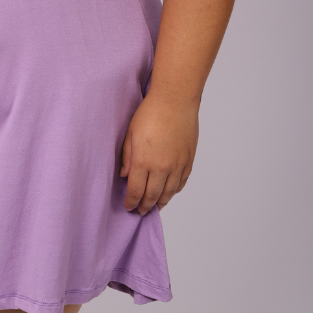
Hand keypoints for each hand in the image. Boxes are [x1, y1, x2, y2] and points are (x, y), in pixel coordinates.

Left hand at [120, 93, 198, 214]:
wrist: (175, 100)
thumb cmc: (150, 112)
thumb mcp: (130, 133)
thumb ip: (127, 157)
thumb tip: (124, 175)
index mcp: (143, 161)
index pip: (136, 191)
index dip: (132, 202)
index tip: (129, 206)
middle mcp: (161, 167)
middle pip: (153, 196)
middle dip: (145, 206)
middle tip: (141, 211)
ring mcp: (177, 165)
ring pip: (169, 193)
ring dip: (161, 202)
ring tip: (155, 206)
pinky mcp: (189, 160)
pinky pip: (182, 182)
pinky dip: (175, 191)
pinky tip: (170, 192)